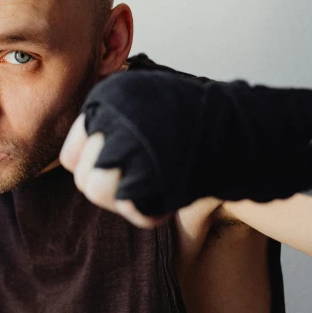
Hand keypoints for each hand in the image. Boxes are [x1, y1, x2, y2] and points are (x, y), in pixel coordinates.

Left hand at [62, 69, 311, 221]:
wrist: (242, 131)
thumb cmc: (192, 119)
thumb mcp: (141, 104)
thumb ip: (109, 126)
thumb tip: (76, 160)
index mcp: (106, 101)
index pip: (69, 154)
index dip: (91, 168)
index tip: (117, 168)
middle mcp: (112, 120)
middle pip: (83, 178)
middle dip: (108, 186)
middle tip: (139, 179)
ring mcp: (131, 146)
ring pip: (98, 193)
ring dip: (125, 200)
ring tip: (152, 186)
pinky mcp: (152, 173)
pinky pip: (132, 208)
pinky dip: (148, 211)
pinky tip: (165, 198)